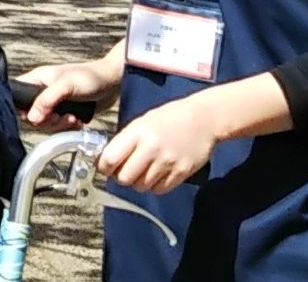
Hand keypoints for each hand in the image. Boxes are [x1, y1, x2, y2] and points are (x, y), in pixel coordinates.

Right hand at [21, 59, 120, 129]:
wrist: (114, 82)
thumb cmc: (91, 77)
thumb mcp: (66, 85)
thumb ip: (46, 99)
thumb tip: (31, 117)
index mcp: (38, 79)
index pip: (17, 94)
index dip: (23, 108)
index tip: (37, 114)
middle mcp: (43, 91)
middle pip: (31, 114)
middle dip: (46, 120)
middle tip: (59, 117)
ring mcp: (54, 103)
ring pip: (45, 123)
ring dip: (59, 124)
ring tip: (72, 118)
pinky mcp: (65, 112)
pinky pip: (58, 127)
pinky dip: (67, 127)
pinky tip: (77, 120)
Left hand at [97, 94, 218, 194]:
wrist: (204, 119)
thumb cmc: (170, 117)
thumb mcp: (143, 122)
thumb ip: (126, 141)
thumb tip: (106, 160)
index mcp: (138, 132)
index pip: (110, 159)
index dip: (103, 167)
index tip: (104, 167)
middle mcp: (152, 148)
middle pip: (124, 178)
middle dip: (121, 177)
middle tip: (125, 169)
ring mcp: (168, 162)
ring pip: (141, 186)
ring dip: (138, 181)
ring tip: (145, 169)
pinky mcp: (181, 173)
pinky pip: (159, 189)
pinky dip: (155, 185)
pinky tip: (158, 172)